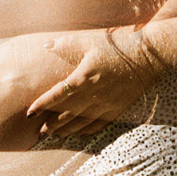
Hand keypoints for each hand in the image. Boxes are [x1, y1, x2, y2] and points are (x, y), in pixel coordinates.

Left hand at [25, 29, 152, 137]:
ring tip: (54, 135)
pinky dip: (85, 131)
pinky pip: (98, 125)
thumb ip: (65, 44)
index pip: (56, 96)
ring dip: (65, 130)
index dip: (42, 105)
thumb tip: (45, 45)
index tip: (30, 112)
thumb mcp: (89, 40)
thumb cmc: (116, 46)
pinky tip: (78, 133)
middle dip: (51, 124)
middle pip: (66, 114)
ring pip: (80, 123)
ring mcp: (105, 105)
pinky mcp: (117, 109)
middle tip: (39, 131)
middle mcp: (92, 95)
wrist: (147, 57)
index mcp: (83, 78)